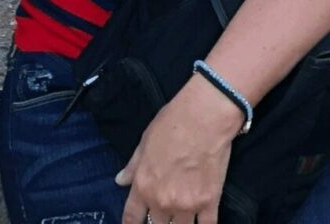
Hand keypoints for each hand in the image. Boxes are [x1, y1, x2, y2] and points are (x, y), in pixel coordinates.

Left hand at [116, 72, 242, 223]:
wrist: (205, 116)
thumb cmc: (172, 123)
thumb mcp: (145, 142)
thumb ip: (133, 166)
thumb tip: (120, 181)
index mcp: (143, 186)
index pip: (132, 218)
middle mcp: (162, 201)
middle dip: (158, 221)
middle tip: (164, 211)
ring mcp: (186, 205)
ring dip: (179, 223)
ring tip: (182, 213)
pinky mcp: (209, 202)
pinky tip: (202, 220)